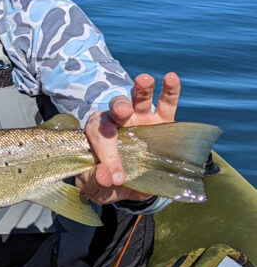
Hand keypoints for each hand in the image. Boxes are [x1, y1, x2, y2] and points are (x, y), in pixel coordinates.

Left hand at [77, 73, 180, 204]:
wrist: (129, 189)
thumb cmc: (106, 184)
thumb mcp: (96, 188)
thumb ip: (96, 181)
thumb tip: (106, 176)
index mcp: (96, 135)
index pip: (98, 133)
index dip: (105, 152)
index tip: (113, 176)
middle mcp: (117, 122)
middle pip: (115, 108)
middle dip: (119, 107)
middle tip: (123, 111)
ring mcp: (140, 120)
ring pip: (138, 99)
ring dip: (141, 89)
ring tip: (144, 79)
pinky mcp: (162, 123)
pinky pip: (167, 105)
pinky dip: (170, 91)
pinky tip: (171, 78)